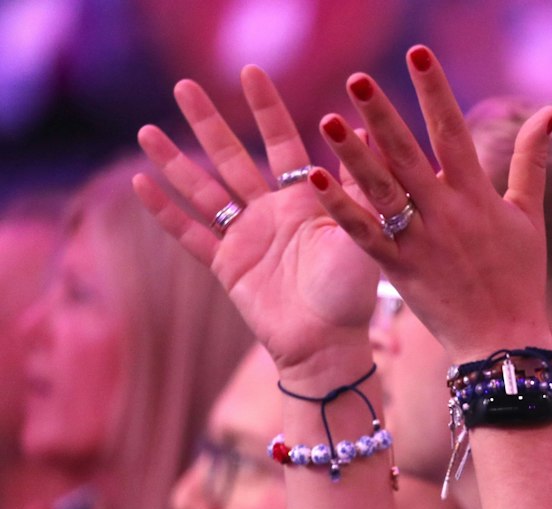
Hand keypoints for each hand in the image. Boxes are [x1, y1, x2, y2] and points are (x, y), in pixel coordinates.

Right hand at [135, 66, 376, 379]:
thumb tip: (363, 132)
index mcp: (306, 200)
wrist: (328, 346)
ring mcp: (245, 238)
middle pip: (232, 157)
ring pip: (203, 190)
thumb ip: (357, 187)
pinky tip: (140, 185)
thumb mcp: (362, 232)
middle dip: (209, 123)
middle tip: (184, 85)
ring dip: (175, 161)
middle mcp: (272, 212)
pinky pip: (190, 235)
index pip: (282, 143)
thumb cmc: (353, 293)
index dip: (267, 109)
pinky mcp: (226, 266)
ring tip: (147, 130)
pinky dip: (165, 212)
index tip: (251, 71)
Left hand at [305, 45, 551, 358]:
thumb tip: (551, 111)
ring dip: (353, 155)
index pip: (453, 131)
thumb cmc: (520, 277)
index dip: (434, 91)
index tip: (417, 52)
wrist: (503, 341)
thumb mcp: (530, 215)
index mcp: (478, 196)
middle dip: (384, 114)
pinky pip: (364, 234)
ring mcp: (421, 242)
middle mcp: (447, 214)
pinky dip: (339, 207)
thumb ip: (533, 159)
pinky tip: (312, 177)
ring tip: (328, 120)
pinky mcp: (399, 270)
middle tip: (357, 78)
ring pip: (382, 190)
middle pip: (410, 155)